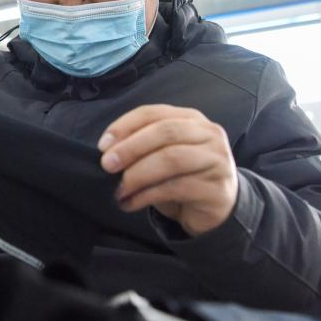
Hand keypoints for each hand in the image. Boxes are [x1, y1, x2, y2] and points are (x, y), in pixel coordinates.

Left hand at [97, 104, 237, 236]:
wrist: (217, 207)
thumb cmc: (183, 176)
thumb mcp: (161, 155)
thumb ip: (142, 146)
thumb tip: (108, 151)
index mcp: (191, 118)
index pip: (153, 113)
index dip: (125, 126)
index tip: (103, 145)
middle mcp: (208, 134)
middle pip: (164, 132)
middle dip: (130, 148)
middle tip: (107, 165)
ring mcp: (217, 159)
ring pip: (171, 159)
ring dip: (138, 174)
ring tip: (119, 189)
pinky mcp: (217, 188)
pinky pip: (176, 187)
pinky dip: (147, 195)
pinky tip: (131, 202)